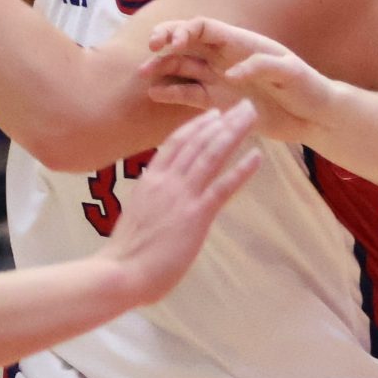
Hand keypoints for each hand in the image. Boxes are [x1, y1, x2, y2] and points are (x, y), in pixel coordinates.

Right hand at [98, 100, 262, 303]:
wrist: (120, 273)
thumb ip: (152, 204)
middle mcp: (166, 181)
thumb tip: (161, 206)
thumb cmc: (126, 254)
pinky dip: (241, 169)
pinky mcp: (196, 215)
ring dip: (234, 132)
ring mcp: (181, 196)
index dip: (196, 126)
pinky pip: (223, 187)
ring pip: (211, 154)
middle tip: (242, 104)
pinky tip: (257, 156)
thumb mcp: (137, 217)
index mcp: (150, 180)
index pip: (175, 144)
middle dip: (222, 120)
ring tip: (252, 116)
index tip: (213, 114)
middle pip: (198, 141)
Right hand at [138, 17, 336, 141]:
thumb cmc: (307, 88)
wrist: (313, 116)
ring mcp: (219, 79)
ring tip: (144, 74)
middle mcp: (225, 57)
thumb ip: (262, 67)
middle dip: (166, 39)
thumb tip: (230, 73)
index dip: (186, 29)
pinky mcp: (218, 102)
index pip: (206, 27)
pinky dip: (172, 92)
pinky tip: (155, 93)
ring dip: (163, 66)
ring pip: (183, 66)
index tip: (173, 42)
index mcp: (241, 43)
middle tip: (151, 47)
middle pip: (188, 41)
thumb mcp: (291, 73)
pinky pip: (190, 94)